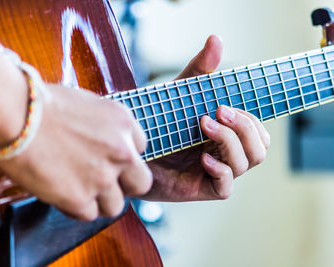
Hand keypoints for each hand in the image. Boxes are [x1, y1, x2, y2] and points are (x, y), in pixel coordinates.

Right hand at [0, 85, 151, 219]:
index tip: (106, 158)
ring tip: (76, 188)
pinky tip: (61, 193)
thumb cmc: (42, 105)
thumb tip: (102, 141)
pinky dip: (75, 207)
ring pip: (115, 205)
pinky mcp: (80, 198)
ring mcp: (103, 178)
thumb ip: (104, 127)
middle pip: (140, 183)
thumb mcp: (87, 105)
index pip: (140, 150)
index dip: (122, 157)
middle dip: (124, 185)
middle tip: (103, 181)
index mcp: (124, 124)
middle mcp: (121, 152)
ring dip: (98, 200)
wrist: (16, 116)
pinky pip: (88, 214)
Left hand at [144, 35, 269, 201]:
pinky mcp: (201, 188)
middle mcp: (224, 153)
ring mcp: (215, 172)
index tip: (223, 104)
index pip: (258, 131)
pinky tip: (202, 159)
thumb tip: (215, 39)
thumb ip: (198, 71)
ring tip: (204, 126)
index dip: (250, 120)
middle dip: (245, 128)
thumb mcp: (180, 95)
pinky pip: (226, 187)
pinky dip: (220, 170)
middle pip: (260, 148)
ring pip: (247, 163)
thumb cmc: (158, 123)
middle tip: (218, 113)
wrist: (131, 151)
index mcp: (226, 134)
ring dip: (230, 142)